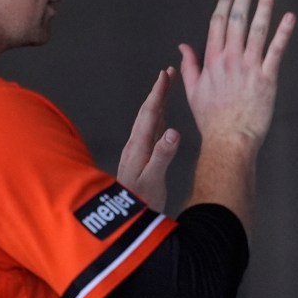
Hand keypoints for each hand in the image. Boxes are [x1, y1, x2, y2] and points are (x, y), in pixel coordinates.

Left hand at [117, 67, 180, 210]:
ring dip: (158, 104)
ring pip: (149, 121)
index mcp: (138, 146)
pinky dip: (158, 120)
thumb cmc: (140, 203)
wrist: (124, 223)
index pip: (149, 114)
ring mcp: (137, 153)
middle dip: (158, 92)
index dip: (158, 93)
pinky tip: (163, 121)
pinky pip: (151, 133)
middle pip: (147, 113)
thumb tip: (173, 131)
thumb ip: (162, 156)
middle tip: (168, 74)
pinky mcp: (140, 161)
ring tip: (167, 90)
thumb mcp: (153, 180)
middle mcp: (135, 146)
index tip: (165, 74)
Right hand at [179, 0, 295, 149]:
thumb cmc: (211, 119)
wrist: (229, 140)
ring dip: (264, 5)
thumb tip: (183, 46)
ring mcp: (249, 67)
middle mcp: (230, 59)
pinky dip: (283, 33)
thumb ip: (189, 65)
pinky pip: (276, 51)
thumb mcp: (193, 91)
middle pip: (237, 19)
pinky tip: (289, 17)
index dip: (226, 1)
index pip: (218, 23)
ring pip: (257, 29)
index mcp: (213, 60)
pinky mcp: (267, 79)